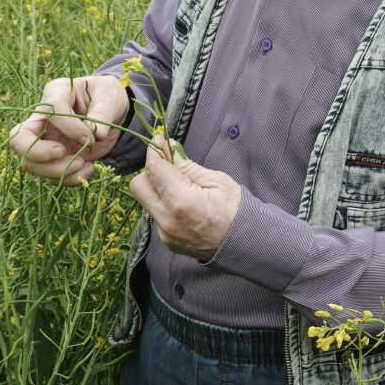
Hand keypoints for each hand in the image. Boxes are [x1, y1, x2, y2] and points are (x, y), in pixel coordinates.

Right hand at [8, 75, 128, 185]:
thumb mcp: (110, 97)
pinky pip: (50, 176)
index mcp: (56, 92)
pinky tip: (89, 169)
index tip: (91, 137)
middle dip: (39, 153)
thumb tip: (97, 134)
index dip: (70, 127)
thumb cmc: (108, 97)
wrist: (113, 112)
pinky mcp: (54, 159)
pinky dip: (70, 179)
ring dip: (58, 171)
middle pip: (18, 140)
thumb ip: (103, 112)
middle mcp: (43, 118)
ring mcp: (45, 140)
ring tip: (84, 165)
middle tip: (64, 153)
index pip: (50, 110)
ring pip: (30, 163)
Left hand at [129, 134, 241, 260]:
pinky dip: (164, 205)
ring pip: (146, 201)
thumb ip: (187, 166)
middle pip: (138, 186)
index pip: (154, 169)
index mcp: (181, 200)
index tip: (160, 141)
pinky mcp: (166, 241)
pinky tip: (183, 205)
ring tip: (179, 186)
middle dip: (150, 171)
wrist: (245, 243)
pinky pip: (156, 215)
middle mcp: (167, 219)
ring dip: (156, 188)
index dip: (155, 151)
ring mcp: (165, 233)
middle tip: (168, 166)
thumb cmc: (235, 208)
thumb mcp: (216, 180)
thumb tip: (168, 148)